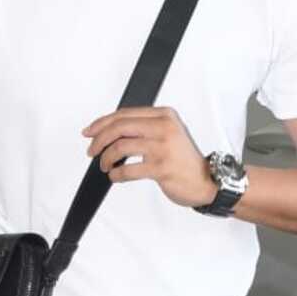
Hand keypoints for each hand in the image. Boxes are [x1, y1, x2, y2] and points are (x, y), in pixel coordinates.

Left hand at [82, 105, 217, 208]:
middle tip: (91, 151)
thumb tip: (108, 130)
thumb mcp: (168, 134)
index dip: (101, 123)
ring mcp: (163, 147)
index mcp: (164, 115)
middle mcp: (164, 127)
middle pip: (119, 127)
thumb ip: (144, 127)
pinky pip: (128, 170)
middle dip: (99, 140)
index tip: (89, 132)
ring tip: (106, 166)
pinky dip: (116, 175)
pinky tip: (116, 176)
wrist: (207, 181)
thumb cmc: (183, 160)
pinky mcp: (162, 168)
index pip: (124, 114)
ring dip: (106, 159)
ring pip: (120, 147)